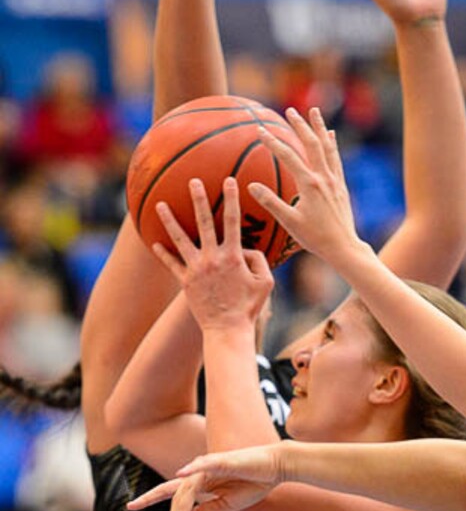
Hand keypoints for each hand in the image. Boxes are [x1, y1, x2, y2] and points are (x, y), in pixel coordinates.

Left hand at [127, 444, 282, 510]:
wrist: (276, 469)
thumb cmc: (254, 484)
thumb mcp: (226, 506)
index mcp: (203, 484)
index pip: (172, 493)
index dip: (151, 498)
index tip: (131, 506)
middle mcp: (202, 474)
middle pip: (174, 492)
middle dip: (155, 501)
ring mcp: (211, 467)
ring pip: (187, 488)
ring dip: (180, 509)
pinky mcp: (223, 460)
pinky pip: (204, 465)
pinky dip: (192, 469)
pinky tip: (180, 474)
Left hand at [153, 177, 273, 330]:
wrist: (227, 330)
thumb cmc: (249, 308)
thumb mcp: (266, 283)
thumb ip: (259, 260)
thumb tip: (246, 248)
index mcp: (233, 256)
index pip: (233, 221)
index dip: (232, 199)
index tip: (229, 181)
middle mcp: (212, 258)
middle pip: (203, 222)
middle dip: (199, 199)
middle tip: (193, 181)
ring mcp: (196, 269)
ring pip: (180, 239)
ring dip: (170, 220)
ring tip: (160, 204)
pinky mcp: (185, 281)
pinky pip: (172, 264)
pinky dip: (163, 253)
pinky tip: (155, 243)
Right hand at [250, 107, 364, 265]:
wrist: (343, 247)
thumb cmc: (315, 238)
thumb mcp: (289, 222)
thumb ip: (271, 202)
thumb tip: (251, 186)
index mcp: (309, 185)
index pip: (288, 156)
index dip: (272, 142)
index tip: (260, 130)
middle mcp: (324, 178)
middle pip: (311, 144)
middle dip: (299, 125)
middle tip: (289, 110)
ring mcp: (334, 180)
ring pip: (327, 147)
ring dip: (319, 127)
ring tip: (314, 111)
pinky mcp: (341, 185)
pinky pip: (336, 158)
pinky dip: (332, 144)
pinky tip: (331, 135)